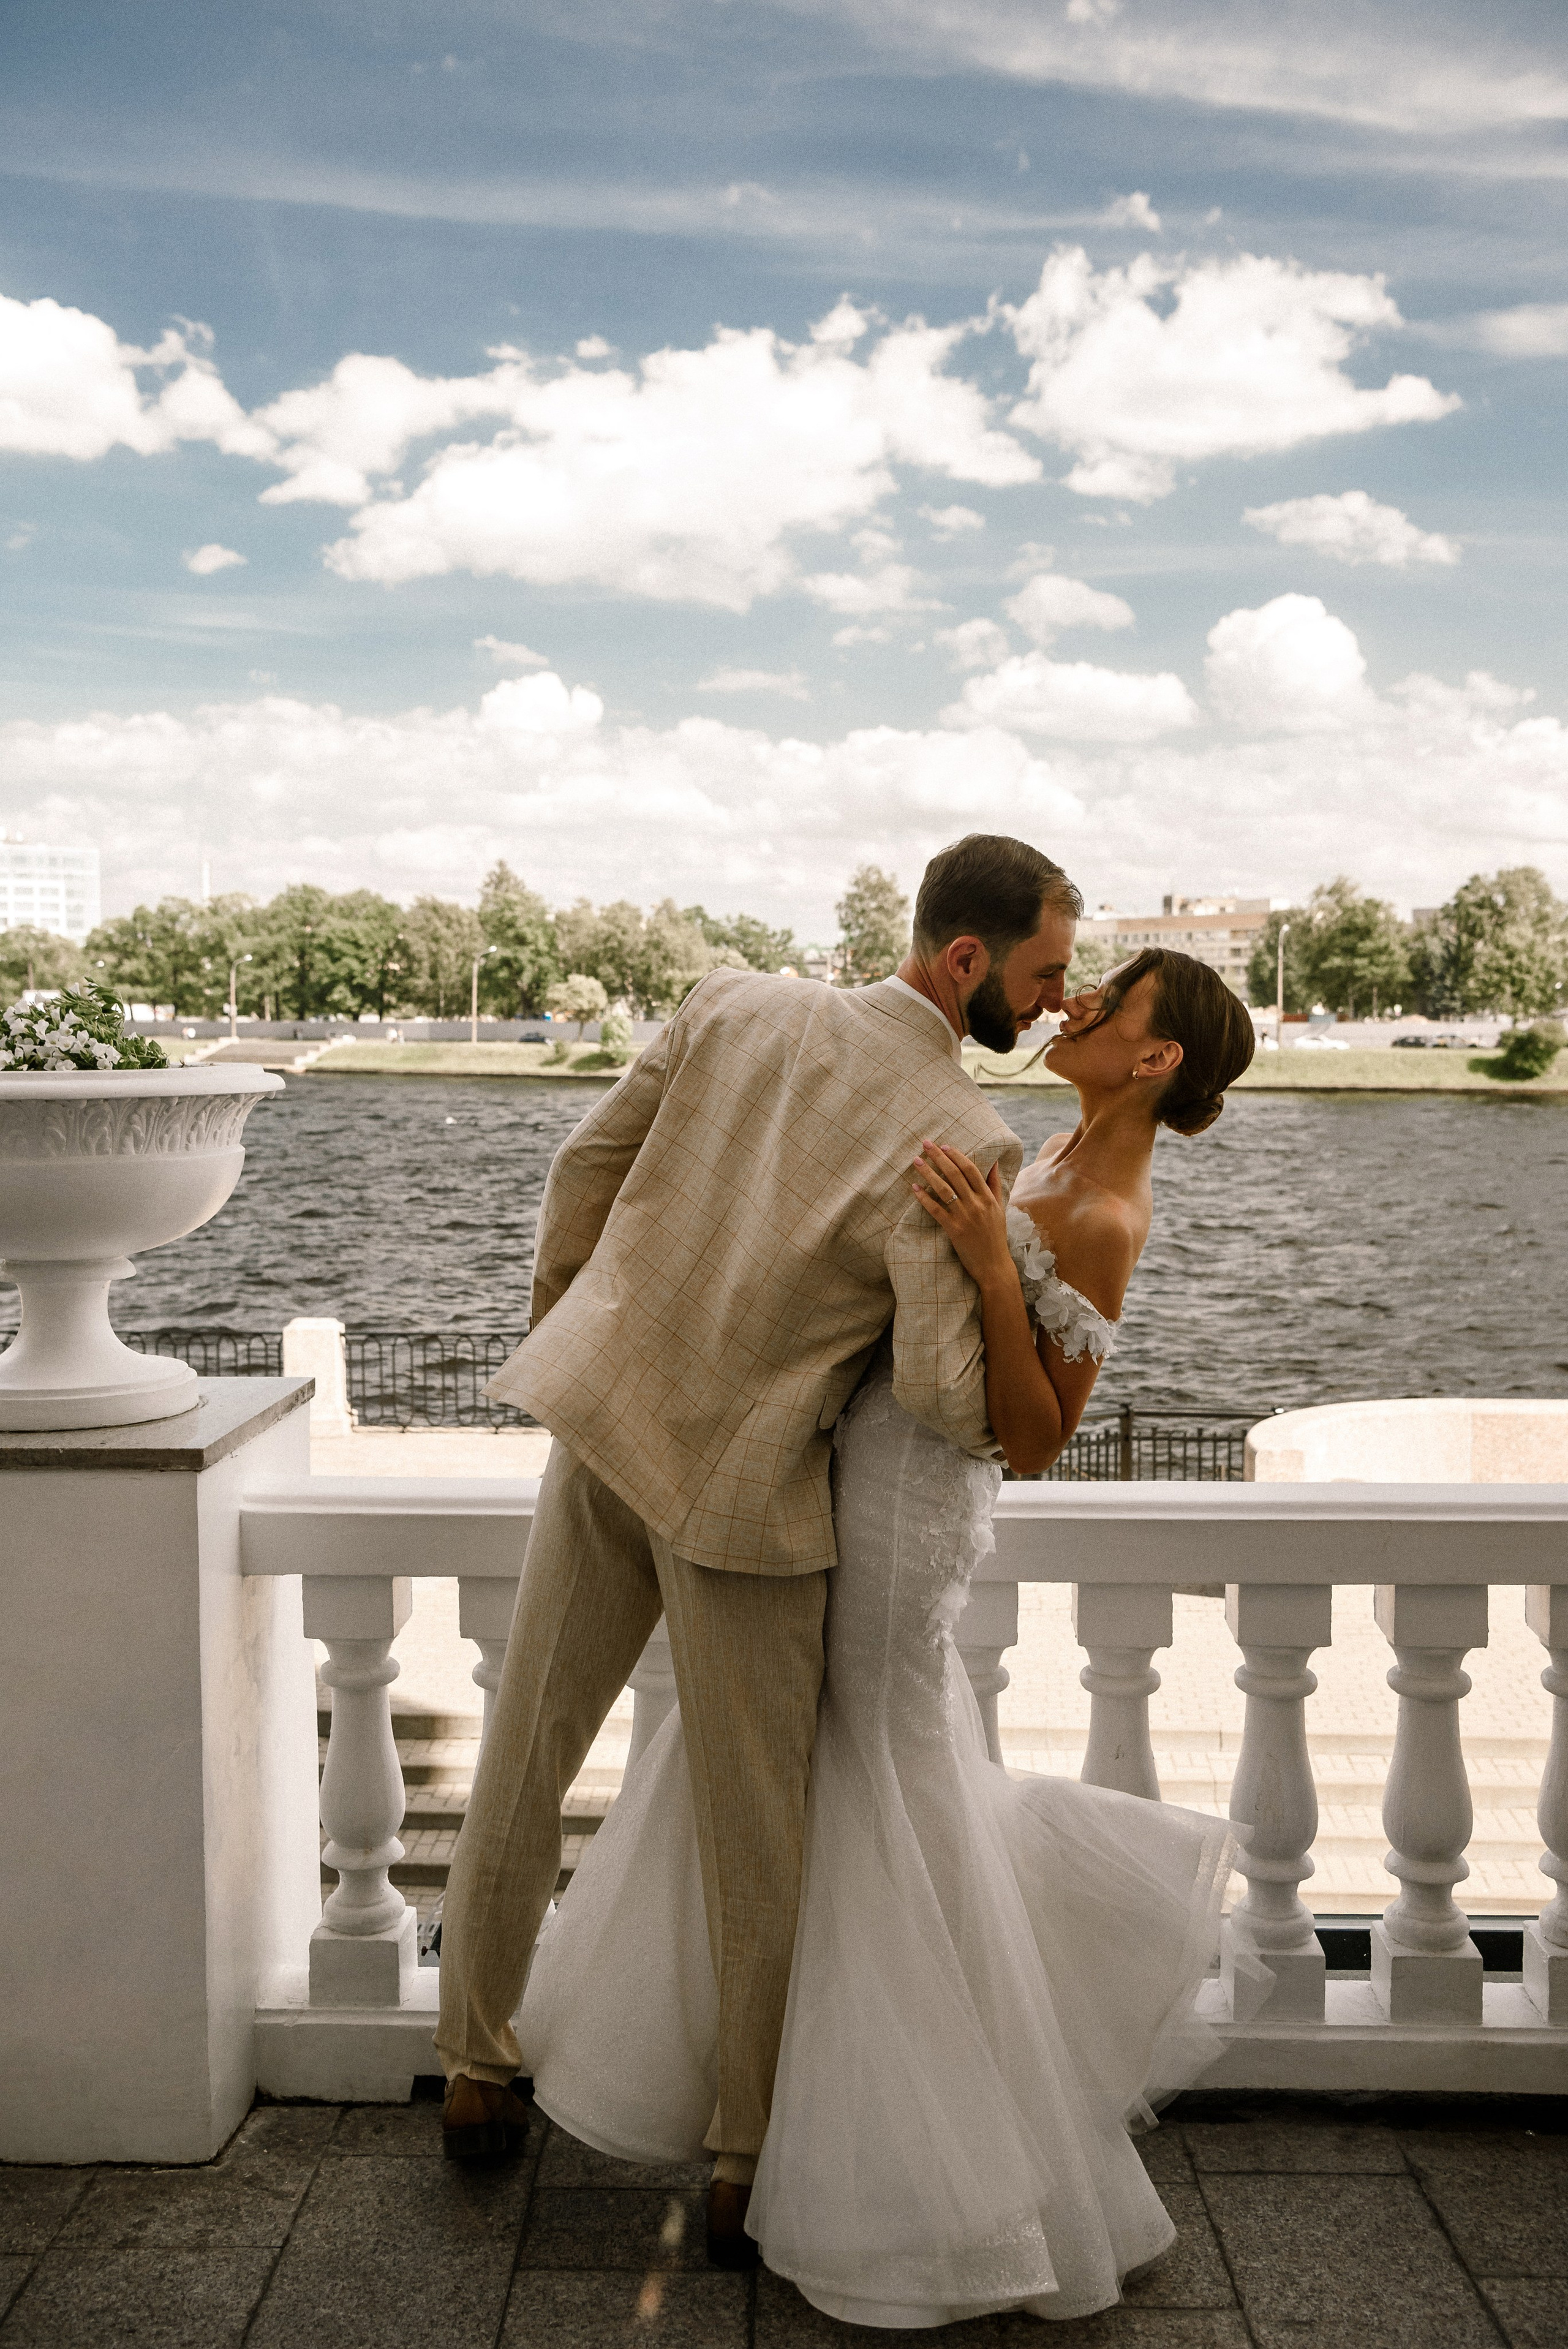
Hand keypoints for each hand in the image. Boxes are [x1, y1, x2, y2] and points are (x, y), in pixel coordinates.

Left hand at [911, 1141, 1013, 1291]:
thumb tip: (993, 1161)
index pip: (971, 1170)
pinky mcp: (954, 1230)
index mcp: (988, 1197)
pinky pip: (936, 1210)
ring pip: (943, 1189)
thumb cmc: (996, 1236)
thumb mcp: (999, 1208)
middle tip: (925, 1143)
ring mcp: (965, 1217)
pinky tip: (914, 1187)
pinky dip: (924, 1198)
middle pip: (955, 1175)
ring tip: (916, 1160)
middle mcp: (977, 1204)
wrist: (994, 1265)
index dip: (956, 1155)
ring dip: (928, 1173)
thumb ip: (994, 1184)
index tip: (944, 1145)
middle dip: (939, 1157)